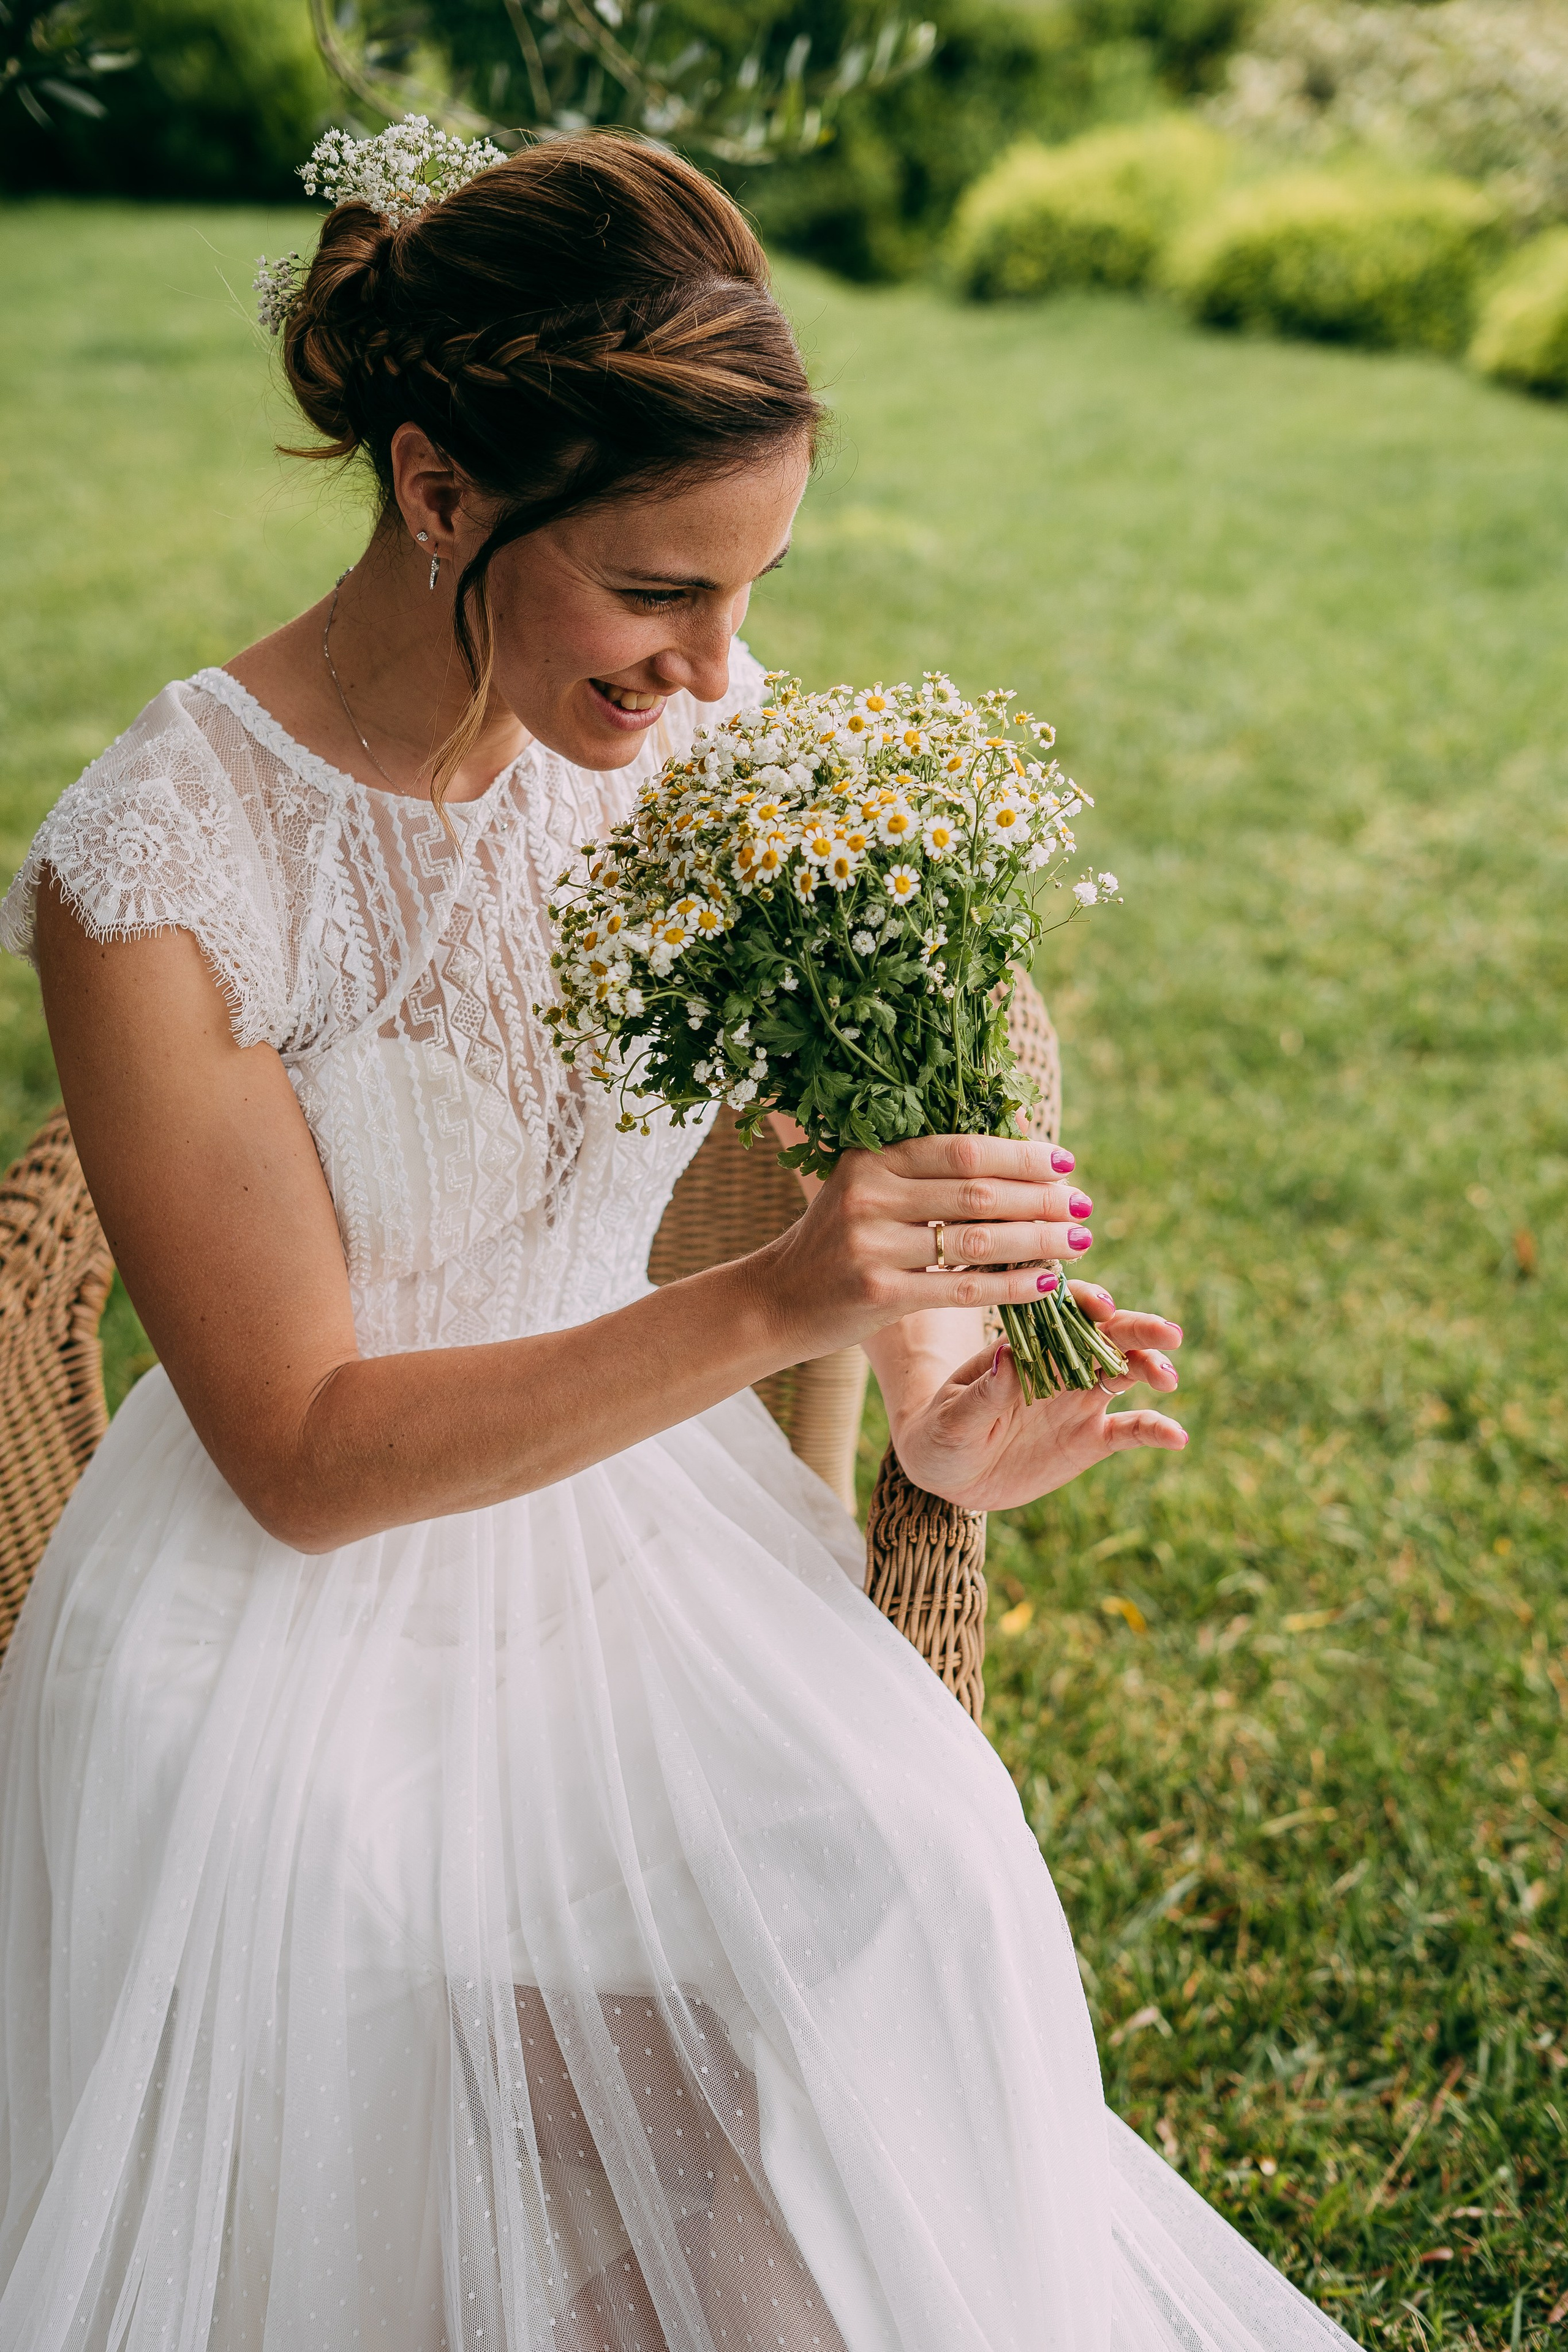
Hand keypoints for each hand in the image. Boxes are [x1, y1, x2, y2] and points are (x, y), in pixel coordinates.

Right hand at [760, 1131, 1098, 1361]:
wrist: (776, 1302)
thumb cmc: (837, 1242)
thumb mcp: (868, 1190)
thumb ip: (927, 1170)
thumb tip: (1017, 1142)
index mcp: (870, 1157)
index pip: (962, 1150)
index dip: (1020, 1155)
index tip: (1065, 1162)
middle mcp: (868, 1194)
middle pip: (977, 1192)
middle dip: (1041, 1199)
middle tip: (1084, 1205)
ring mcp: (871, 1244)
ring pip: (977, 1239)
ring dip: (1038, 1241)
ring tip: (1079, 1242)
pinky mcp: (878, 1293)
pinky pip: (963, 1287)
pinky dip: (1012, 1285)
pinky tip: (1048, 1283)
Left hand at [886, 1284, 1186, 1511]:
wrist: (948, 1473)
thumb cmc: (940, 1432)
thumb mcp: (953, 1417)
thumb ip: (984, 1391)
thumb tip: (1009, 1356)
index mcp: (1025, 1344)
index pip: (1061, 1311)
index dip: (1085, 1303)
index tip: (1102, 1307)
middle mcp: (1060, 1364)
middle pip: (1106, 1336)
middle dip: (1137, 1330)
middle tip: (1168, 1334)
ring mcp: (1078, 1399)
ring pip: (1125, 1374)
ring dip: (1150, 1369)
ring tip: (1168, 1378)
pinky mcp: (1090, 1438)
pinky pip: (1129, 1430)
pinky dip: (1156, 1430)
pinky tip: (1178, 1438)